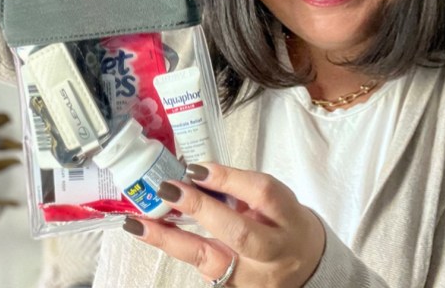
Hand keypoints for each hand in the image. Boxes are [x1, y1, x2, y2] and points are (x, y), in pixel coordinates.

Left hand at [123, 163, 325, 286]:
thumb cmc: (283, 225)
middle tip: (167, 190)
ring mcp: (253, 276)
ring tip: (138, 223)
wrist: (307, 268)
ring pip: (210, 260)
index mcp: (288, 218)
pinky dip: (174, 249)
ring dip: (169, 239)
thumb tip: (195, 174)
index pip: (262, 194)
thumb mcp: (274, 201)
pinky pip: (201, 269)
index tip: (197, 168)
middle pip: (239, 232)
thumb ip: (241, 189)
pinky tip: (149, 234)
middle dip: (200, 209)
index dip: (229, 179)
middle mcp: (274, 251)